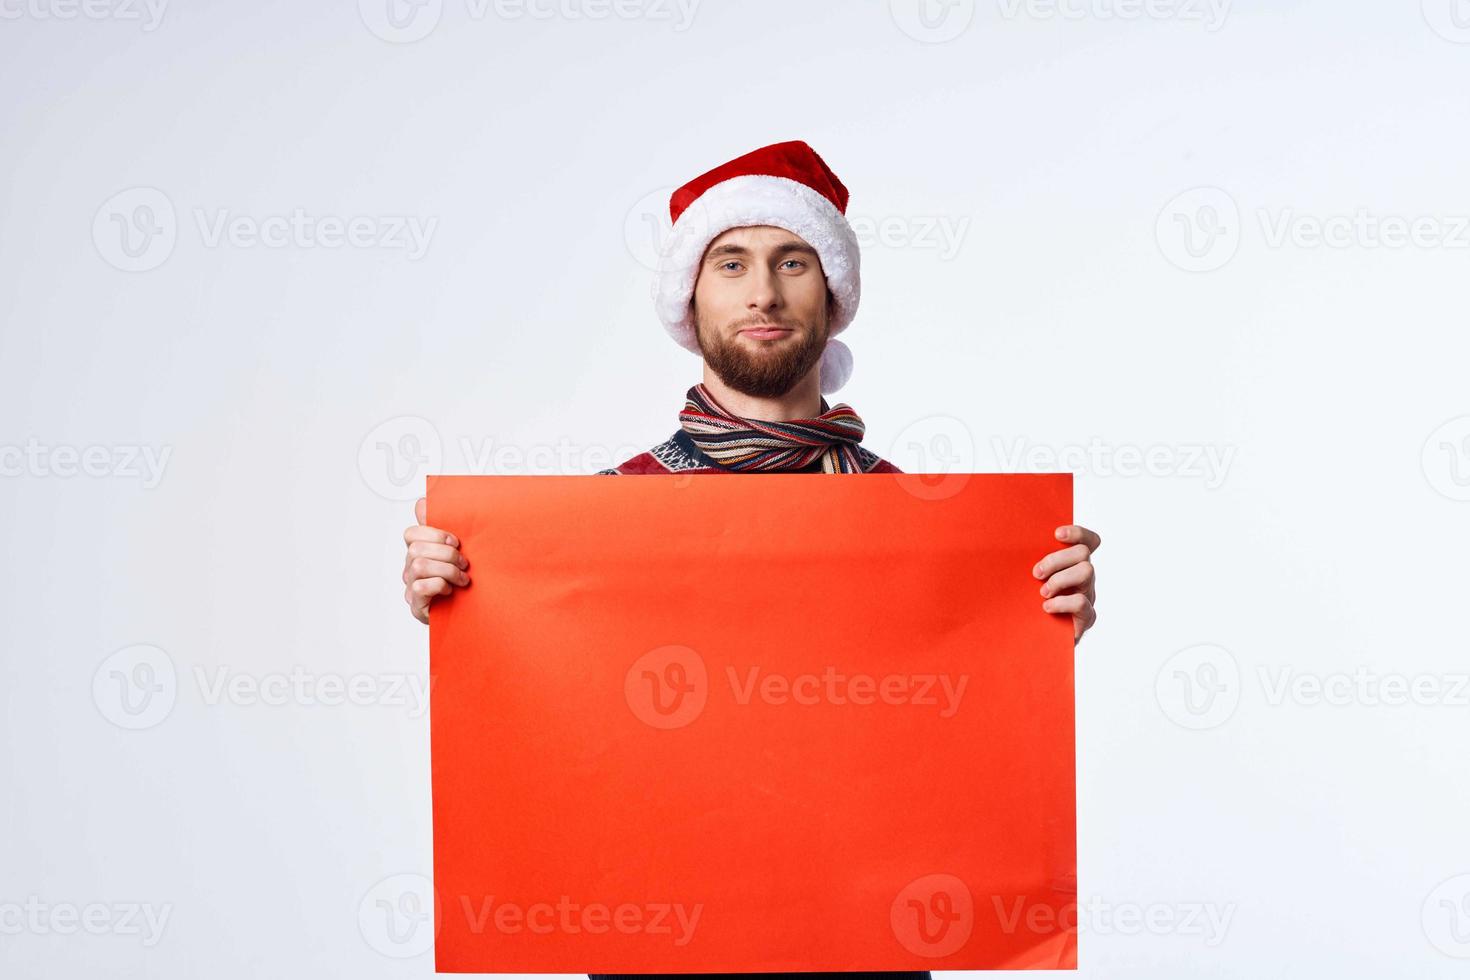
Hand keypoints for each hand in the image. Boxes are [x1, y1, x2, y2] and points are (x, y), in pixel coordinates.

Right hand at [403, 496, 469, 624]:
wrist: (469, 613)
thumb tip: (425, 499)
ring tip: (462, 579)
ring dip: (447, 570)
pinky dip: (439, 586)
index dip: (434, 533)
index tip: (455, 541)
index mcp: (419, 551)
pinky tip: (450, 590)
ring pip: (419, 566)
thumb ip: (444, 526)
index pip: (412, 533)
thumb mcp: (458, 551)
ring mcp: (411, 585)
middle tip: (464, 563)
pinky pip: (420, 587)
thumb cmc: (461, 580)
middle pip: (416, 548)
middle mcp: (411, 567)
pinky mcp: (416, 604)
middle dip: (446, 554)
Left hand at [1032, 524, 1099, 645]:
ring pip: (1086, 571)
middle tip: (1036, 573)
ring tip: (1042, 592)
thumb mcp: (1024, 579)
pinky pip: (1081, 602)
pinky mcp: (1086, 617)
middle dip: (1056, 559)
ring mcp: (1087, 596)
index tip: (1056, 534)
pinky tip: (1046, 608)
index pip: (1087, 541)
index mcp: (1071, 564)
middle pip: (1083, 553)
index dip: (1078, 533)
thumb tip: (998, 538)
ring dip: (1060, 579)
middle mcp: (1083, 577)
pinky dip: (1062, 602)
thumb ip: (1022, 561)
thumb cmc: (1024, 604)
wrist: (1029, 641)